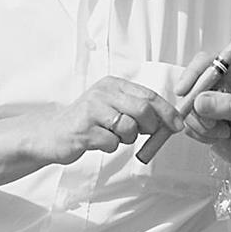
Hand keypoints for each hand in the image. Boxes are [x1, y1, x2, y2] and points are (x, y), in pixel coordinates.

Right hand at [40, 76, 182, 163]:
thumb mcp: (113, 107)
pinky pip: (112, 143)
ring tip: (112, 135)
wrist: (52, 134)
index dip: (167, 112)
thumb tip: (169, 121)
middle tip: (143, 134)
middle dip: (150, 126)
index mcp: (113, 84)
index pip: (149, 96)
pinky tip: (98, 141)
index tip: (178, 126)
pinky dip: (110, 147)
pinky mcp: (83, 130)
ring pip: (129, 128)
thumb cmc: (89, 122)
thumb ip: (138, 109)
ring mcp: (91, 111)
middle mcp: (102, 93)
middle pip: (143, 110)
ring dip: (126, 138)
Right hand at [177, 52, 230, 172]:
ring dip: (203, 125)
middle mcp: (222, 82)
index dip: (192, 75)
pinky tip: (219, 135)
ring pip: (187, 107)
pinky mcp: (202, 116)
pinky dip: (201, 133)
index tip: (183, 91)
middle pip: (191, 86)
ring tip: (224, 131)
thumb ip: (229, 106)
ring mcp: (210, 99)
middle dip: (198, 110)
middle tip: (213, 124)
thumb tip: (200, 101)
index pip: (207, 63)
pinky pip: (188, 123)